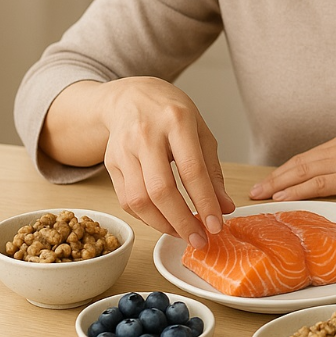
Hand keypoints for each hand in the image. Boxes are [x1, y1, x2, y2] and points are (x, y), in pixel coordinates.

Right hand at [98, 77, 234, 246]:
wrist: (131, 96)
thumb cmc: (171, 113)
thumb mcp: (200, 131)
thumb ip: (212, 170)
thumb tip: (225, 207)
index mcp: (176, 121)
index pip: (191, 168)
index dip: (204, 202)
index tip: (216, 225)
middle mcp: (146, 134)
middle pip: (161, 189)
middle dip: (182, 221)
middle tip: (199, 240)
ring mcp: (124, 149)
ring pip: (139, 199)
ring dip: (163, 224)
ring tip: (183, 232)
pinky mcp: (110, 163)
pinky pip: (126, 200)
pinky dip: (146, 217)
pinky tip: (163, 220)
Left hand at [249, 130, 335, 200]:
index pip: (309, 156)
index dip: (286, 169)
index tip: (270, 181)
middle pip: (300, 162)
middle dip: (275, 177)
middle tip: (254, 191)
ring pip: (305, 171)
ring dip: (279, 184)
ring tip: (261, 196)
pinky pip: (321, 183)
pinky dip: (299, 190)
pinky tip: (284, 198)